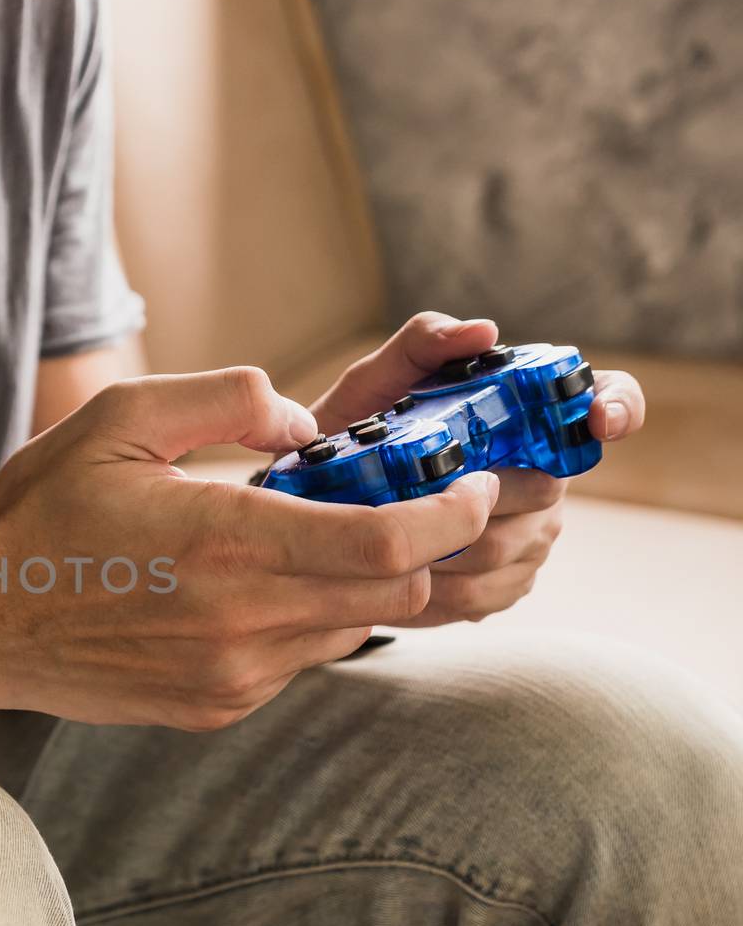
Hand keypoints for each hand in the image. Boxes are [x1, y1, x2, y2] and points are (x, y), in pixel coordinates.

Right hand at [0, 366, 499, 729]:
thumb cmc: (38, 512)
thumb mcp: (120, 417)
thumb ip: (229, 400)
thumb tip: (306, 421)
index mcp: (228, 544)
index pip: (392, 543)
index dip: (454, 513)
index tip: (473, 484)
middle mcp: (242, 624)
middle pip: (394, 592)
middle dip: (420, 545)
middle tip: (409, 499)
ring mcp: (232, 678)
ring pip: (350, 628)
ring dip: (359, 581)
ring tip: (314, 535)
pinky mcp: (215, 707)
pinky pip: (297, 660)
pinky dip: (302, 618)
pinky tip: (248, 586)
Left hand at [311, 312, 646, 624]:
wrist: (308, 510)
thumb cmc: (348, 437)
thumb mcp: (372, 384)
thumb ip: (421, 344)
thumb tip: (482, 330)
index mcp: (525, 419)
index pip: (607, 399)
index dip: (617, 407)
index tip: (597, 421)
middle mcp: (543, 478)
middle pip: (542, 492)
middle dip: (474, 493)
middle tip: (409, 491)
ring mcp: (530, 537)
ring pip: (506, 551)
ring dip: (441, 545)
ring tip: (384, 534)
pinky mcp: (503, 587)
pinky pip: (482, 596)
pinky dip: (430, 587)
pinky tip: (393, 571)